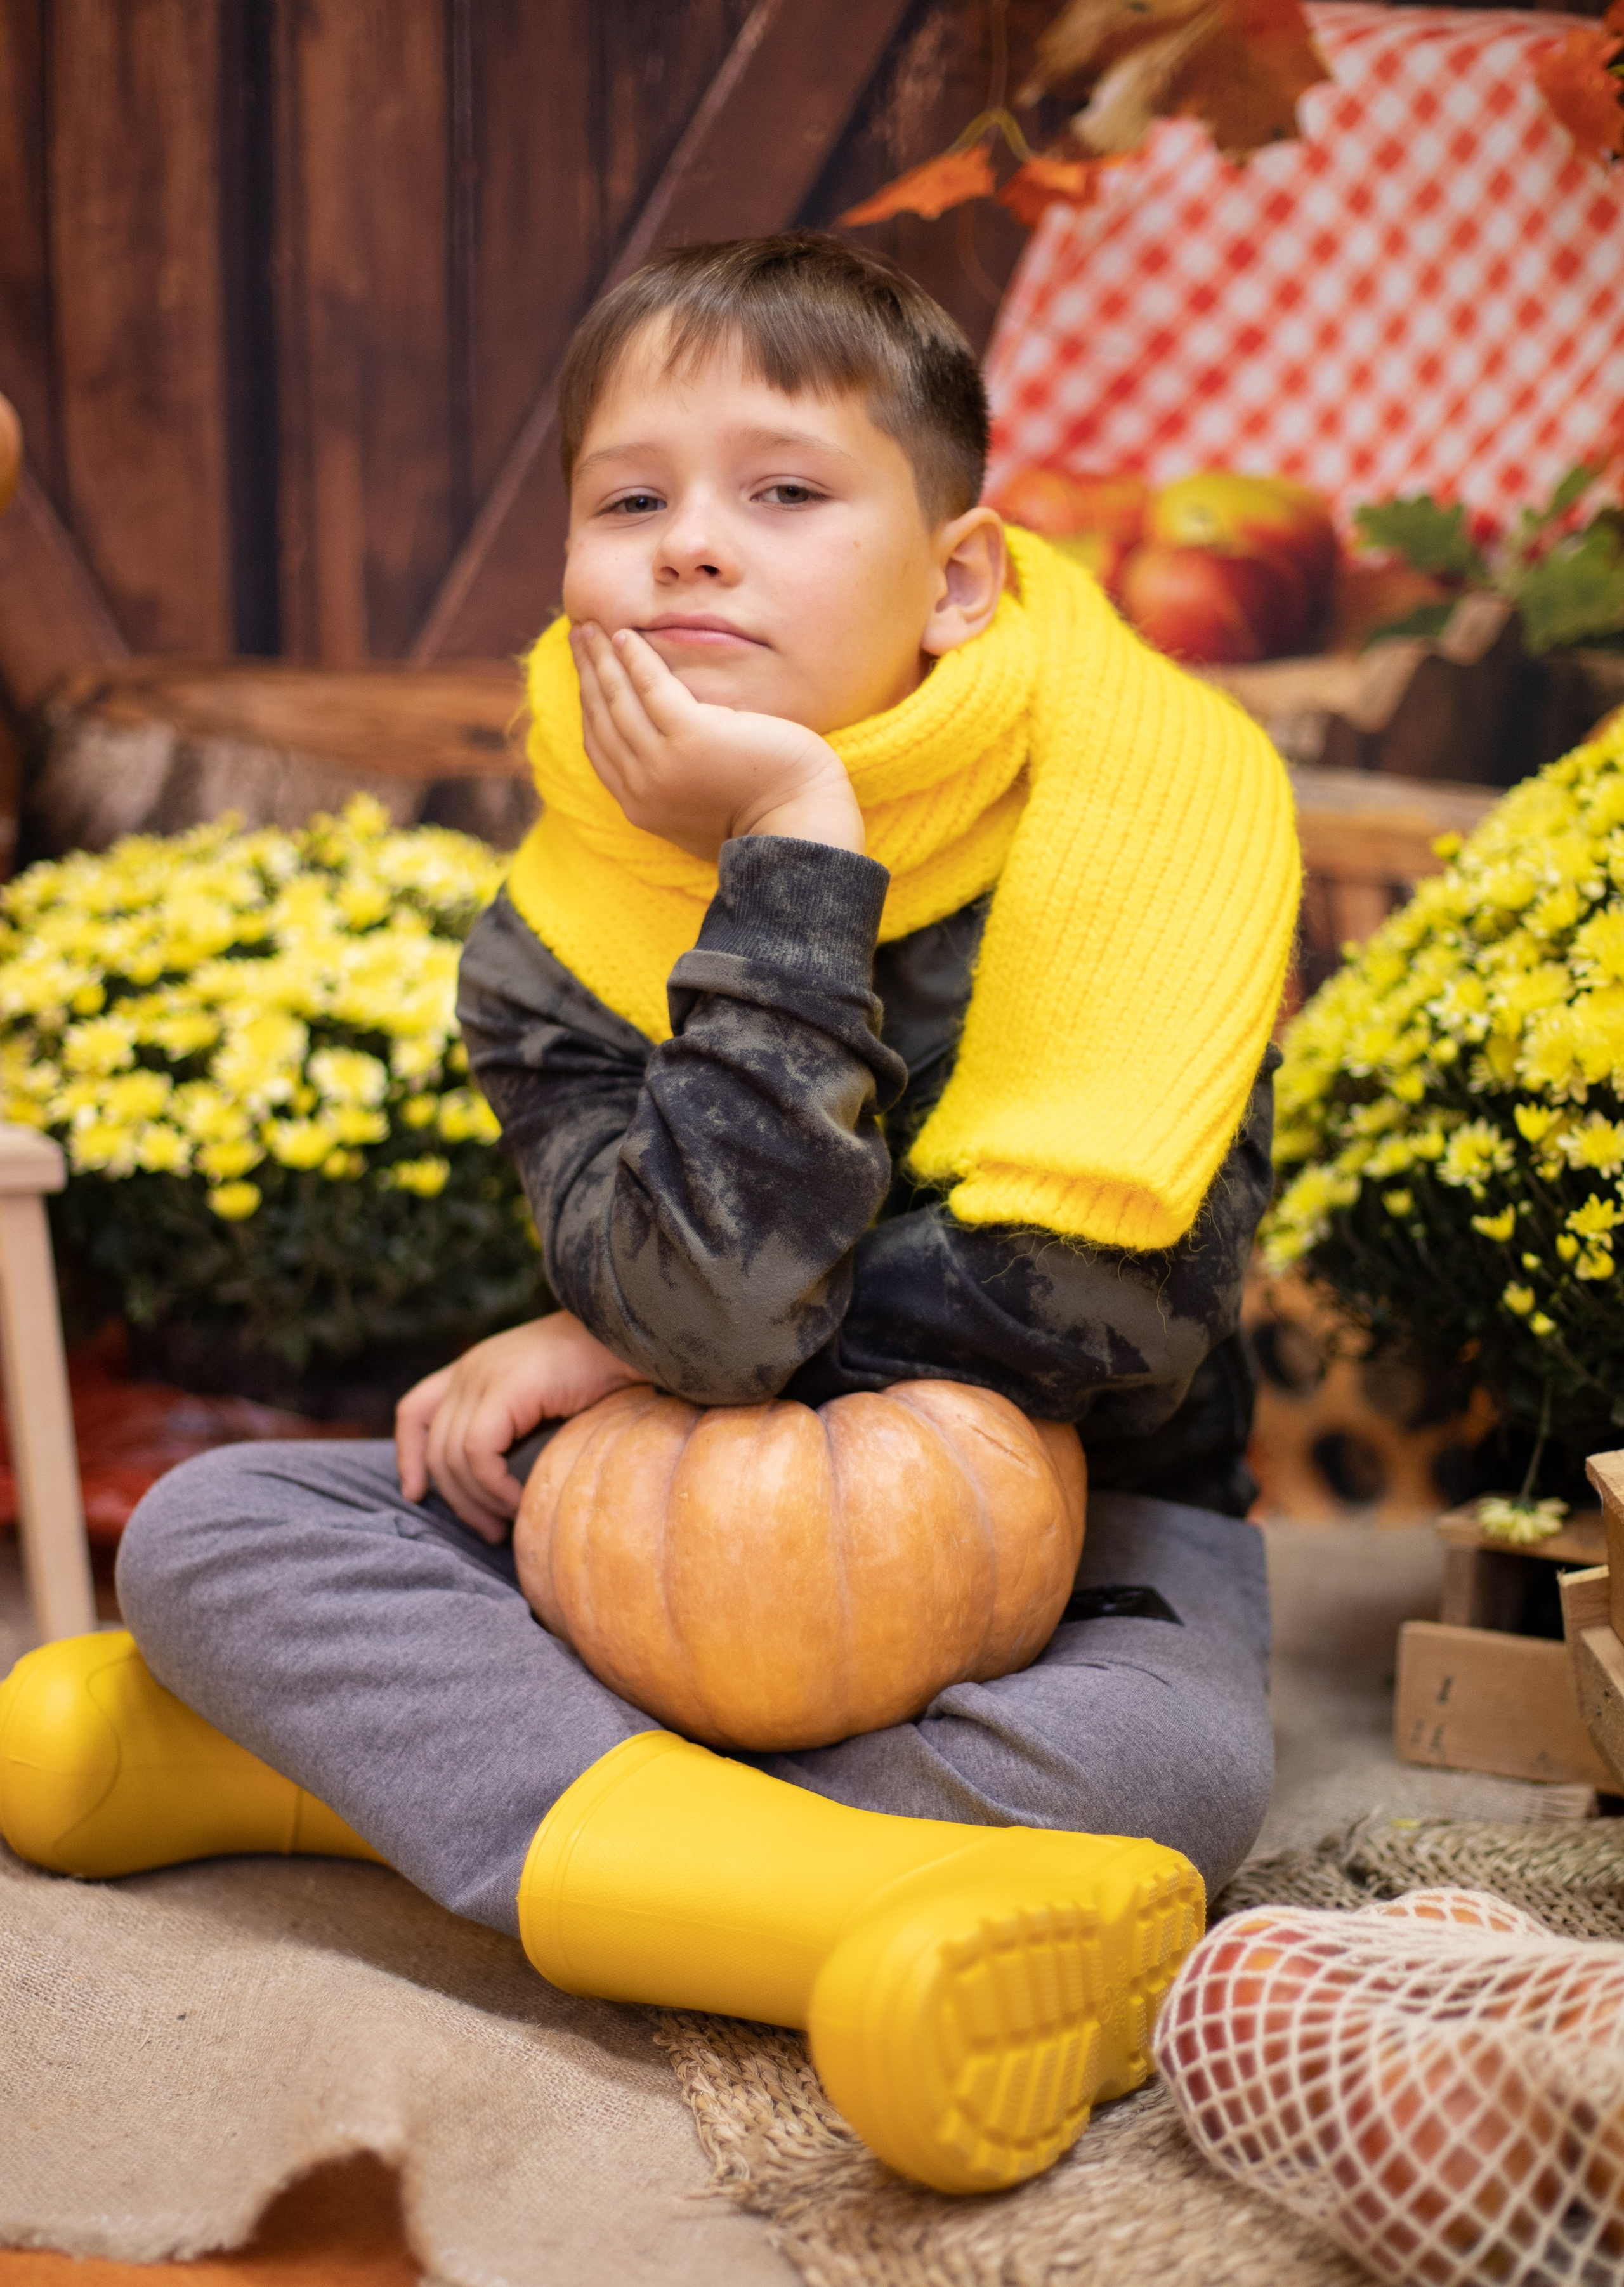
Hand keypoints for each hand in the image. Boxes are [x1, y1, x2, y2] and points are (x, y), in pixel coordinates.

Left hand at [395, 1311, 646, 1541]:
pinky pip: (477, 1453)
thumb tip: (498, 1480)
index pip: (415, 1411)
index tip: (416, 1494)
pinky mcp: (504, 1388)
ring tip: (509, 1522)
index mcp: (475, 1368)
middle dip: (457, 1500)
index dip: (408, 1455)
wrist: (633, 1338)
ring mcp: (483, 1376)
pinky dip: (495, 1488)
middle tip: (491, 1532)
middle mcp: (471, 1369)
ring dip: (479, 1501)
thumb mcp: (544, 1401)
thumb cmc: (604, 1373)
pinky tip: (520, 1503)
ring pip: (453, 1457)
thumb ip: (514, 1427)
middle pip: (436, 1449)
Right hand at [571, 621, 863, 861]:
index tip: (584, 675)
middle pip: (601, 720)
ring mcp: (662, 764)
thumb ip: (673, 786)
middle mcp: (643, 787)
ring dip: (601, 659)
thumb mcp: (702, 810)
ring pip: (618, 701)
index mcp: (643, 806)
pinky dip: (635, 658)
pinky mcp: (690, 737)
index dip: (588, 706)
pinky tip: (626, 635)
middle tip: (579, 637)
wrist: (799, 827)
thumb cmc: (767, 815)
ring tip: (591, 627)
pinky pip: (651, 687)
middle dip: (587, 674)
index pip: (601, 747)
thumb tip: (666, 758)